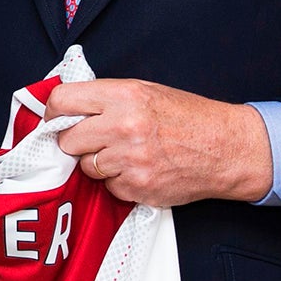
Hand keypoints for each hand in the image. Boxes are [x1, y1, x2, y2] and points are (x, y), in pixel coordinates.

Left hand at [47, 79, 272, 207]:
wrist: (227, 148)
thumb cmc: (188, 118)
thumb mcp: (146, 92)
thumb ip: (106, 98)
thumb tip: (65, 108)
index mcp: (124, 96)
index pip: (62, 101)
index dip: (53, 113)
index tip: (55, 120)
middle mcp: (123, 126)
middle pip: (67, 140)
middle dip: (76, 142)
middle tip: (95, 140)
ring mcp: (130, 160)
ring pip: (86, 167)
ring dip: (99, 164)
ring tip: (126, 155)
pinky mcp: (138, 187)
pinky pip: (108, 188)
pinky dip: (119, 182)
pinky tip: (140, 170)